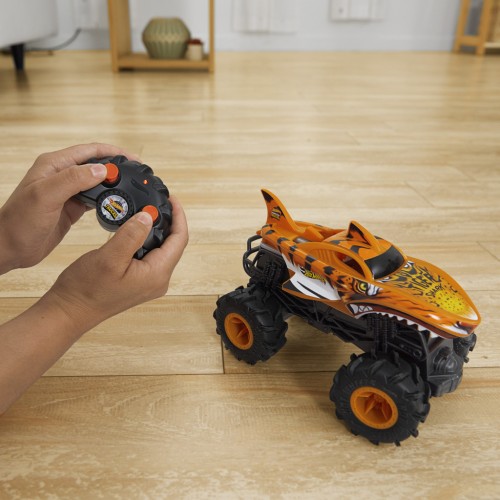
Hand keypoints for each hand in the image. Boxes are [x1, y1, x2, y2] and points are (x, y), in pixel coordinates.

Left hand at [0, 143, 138, 273]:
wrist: (10, 248)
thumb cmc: (19, 221)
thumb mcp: (46, 196)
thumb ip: (73, 180)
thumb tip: (101, 169)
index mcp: (54, 165)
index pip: (89, 151)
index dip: (113, 152)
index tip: (133, 160)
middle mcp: (61, 175)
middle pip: (96, 165)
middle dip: (117, 168)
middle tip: (137, 176)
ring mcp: (67, 192)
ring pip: (97, 182)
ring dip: (114, 184)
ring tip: (132, 188)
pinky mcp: (71, 208)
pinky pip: (94, 199)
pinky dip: (107, 200)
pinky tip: (117, 204)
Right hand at [46, 195, 188, 330]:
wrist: (70, 311)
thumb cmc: (87, 289)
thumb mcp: (109, 257)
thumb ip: (131, 235)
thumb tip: (148, 216)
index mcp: (157, 274)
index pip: (179, 240)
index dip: (179, 217)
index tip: (172, 199)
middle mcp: (158, 280)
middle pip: (173, 244)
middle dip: (168, 221)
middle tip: (156, 202)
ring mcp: (149, 282)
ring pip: (161, 249)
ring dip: (155, 230)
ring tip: (144, 211)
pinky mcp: (139, 281)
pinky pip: (149, 255)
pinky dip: (145, 240)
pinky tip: (134, 230)